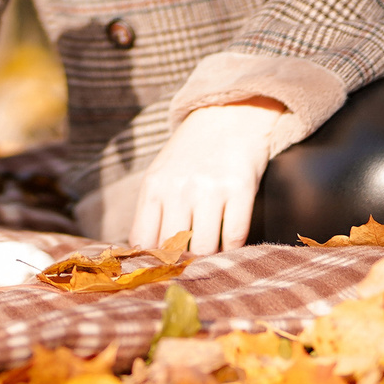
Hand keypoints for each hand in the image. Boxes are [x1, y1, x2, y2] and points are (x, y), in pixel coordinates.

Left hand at [130, 97, 285, 255]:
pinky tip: (231, 243)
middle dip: (181, 263)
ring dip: (208, 258)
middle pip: (173, 249)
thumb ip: (152, 211)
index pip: (143, 240)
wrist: (228, 114)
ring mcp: (210, 188)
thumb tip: (144, 255)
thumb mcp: (162, 175)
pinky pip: (234, 235)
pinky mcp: (240, 188)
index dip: (151, 261)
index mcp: (154, 187)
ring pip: (203, 247)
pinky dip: (233, 248)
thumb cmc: (191, 153)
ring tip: (211, 256)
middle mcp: (179, 189)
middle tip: (189, 268)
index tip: (160, 270)